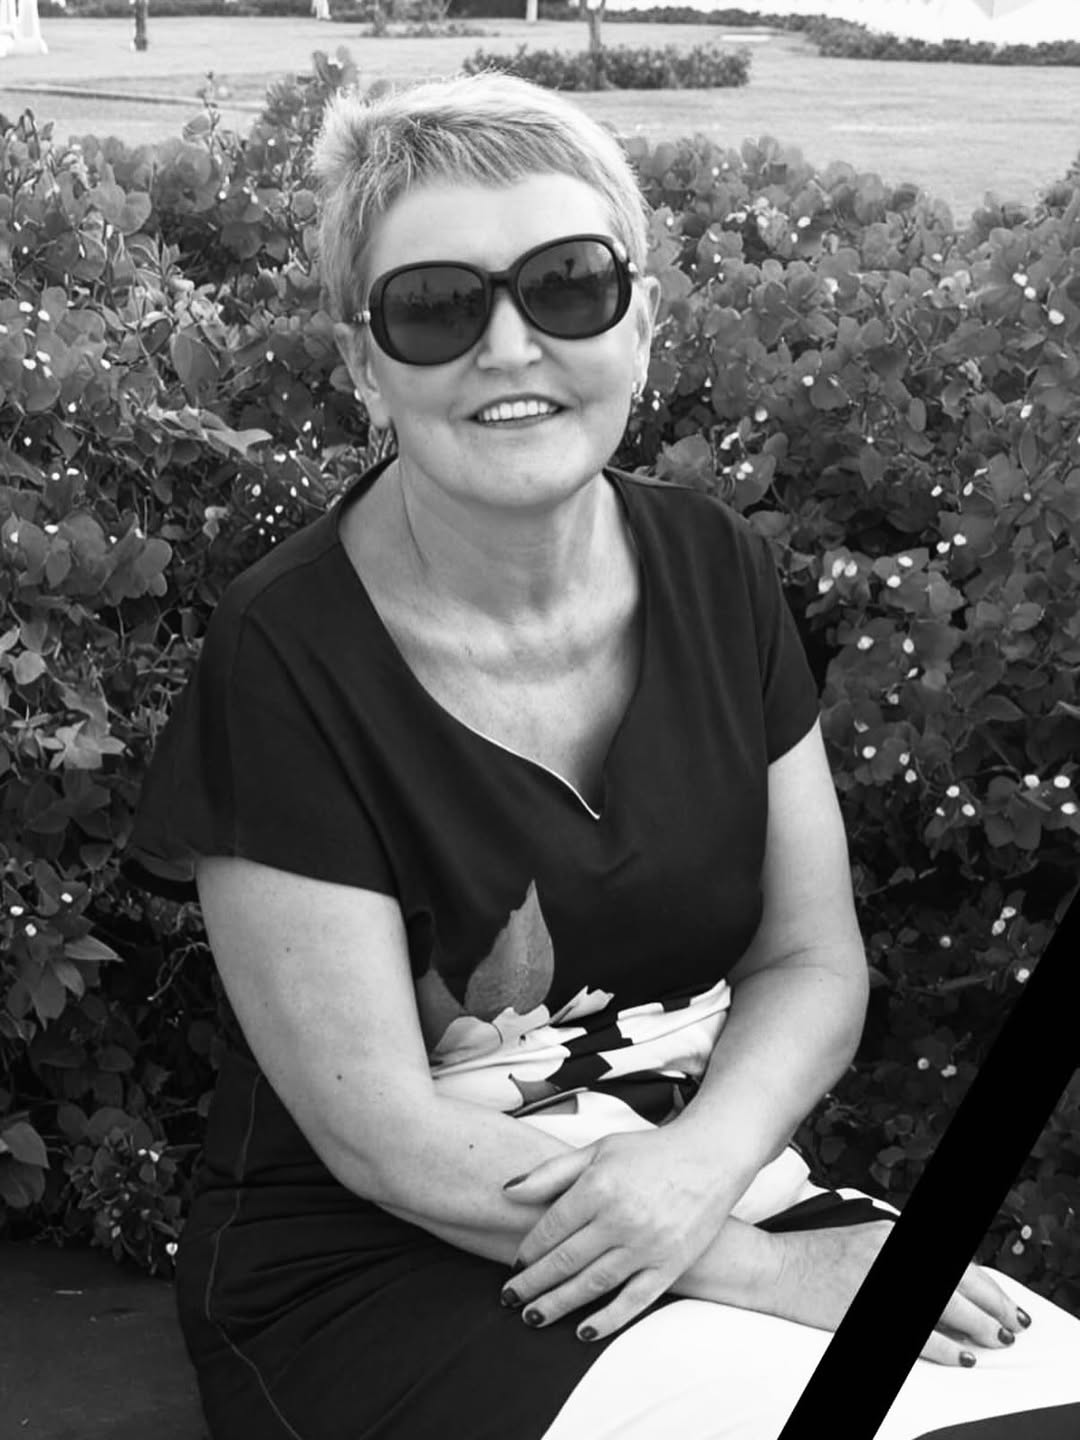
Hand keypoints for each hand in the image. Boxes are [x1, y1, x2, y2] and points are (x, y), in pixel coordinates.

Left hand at [500, 1129, 733, 1341]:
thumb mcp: (597, 1149)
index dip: (528, 1252)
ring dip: (558, 1305)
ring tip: (532, 1317)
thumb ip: (551, 1173)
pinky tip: (583, 1332)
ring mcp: (647, 1245)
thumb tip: (508, 1191)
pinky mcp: (670, 1265)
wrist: (710, 1157)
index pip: (551, 1229)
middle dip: (533, 1285)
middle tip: (509, 1300)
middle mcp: (621, 1218)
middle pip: (565, 1261)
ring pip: (592, 1285)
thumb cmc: (649, 1152)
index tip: (513, 1268)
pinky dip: (608, 1320)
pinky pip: (634, 1300)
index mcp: (599, 1186)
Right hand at [767, 1222, 1030, 1366]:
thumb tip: (943, 1286)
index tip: (1001, 1303)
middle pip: (958, 1281)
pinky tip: (960, 1356)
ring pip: (946, 1306)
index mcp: (893, 1236)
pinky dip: (945, 1347)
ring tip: (994, 1340)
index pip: (954, 1260)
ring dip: (977, 1326)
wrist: (774, 1266)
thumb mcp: (864, 1243)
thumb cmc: (813, 1257)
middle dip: (991, 1306)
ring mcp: (881, 1282)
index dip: (985, 1286)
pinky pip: (919, 1333)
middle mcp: (893, 1253)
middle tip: (1009, 1326)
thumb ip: (901, 1258)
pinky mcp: (869, 1310)